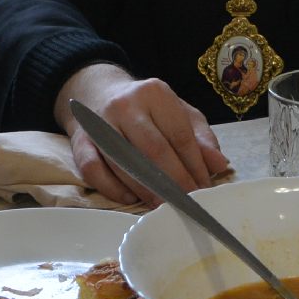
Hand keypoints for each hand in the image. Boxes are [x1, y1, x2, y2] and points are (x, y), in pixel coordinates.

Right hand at [55, 64, 230, 204]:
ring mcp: (98, 122)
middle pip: (154, 150)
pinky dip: (112, 188)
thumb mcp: (178, 112)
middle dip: (174, 182)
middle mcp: (125, 105)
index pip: (180, 135)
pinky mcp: (79, 140)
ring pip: (125, 163)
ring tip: (164, 206)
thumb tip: (219, 165)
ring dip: (147, 190)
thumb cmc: (145, 107)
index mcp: (155, 93)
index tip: (204, 188)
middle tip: (187, 204)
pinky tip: (131, 197)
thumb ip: (200, 138)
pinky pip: (94, 170)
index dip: (194, 166)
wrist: (97, 92)